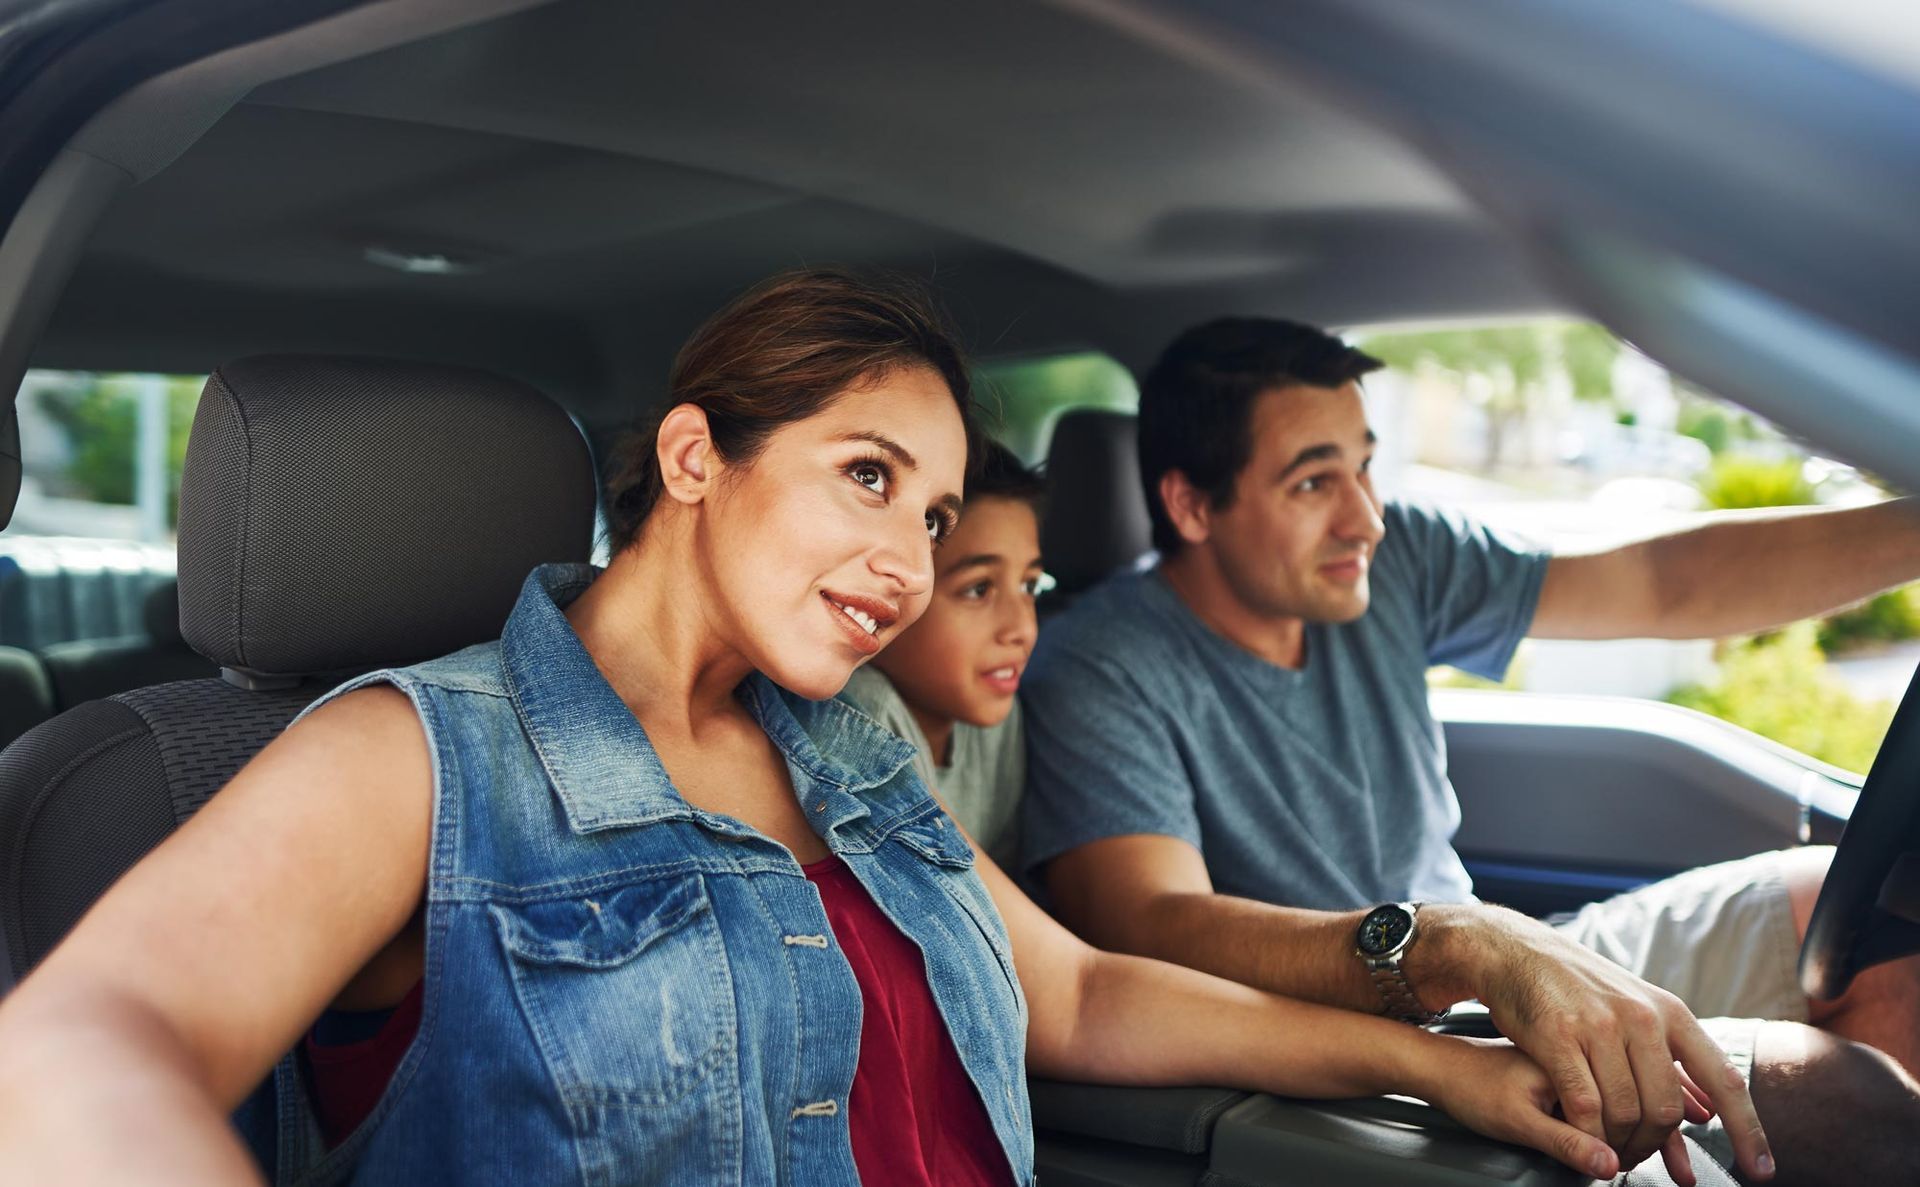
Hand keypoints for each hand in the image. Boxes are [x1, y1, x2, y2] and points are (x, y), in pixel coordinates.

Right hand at [1425, 906, 1773, 1180]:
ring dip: (1619, 1145)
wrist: (1515, 951)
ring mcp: (1599, 1025)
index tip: (1761, 1169)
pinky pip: (1583, 1105)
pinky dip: (1588, 1135)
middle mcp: (1641, 1016)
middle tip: (1638, 1159)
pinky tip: (1584, 1140)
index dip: (1748, 1129)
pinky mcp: (1557, 1036)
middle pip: (1666, 1107)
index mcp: (1669, 1012)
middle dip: (1654, 1145)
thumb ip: (1670, 1064)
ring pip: (1626, 1112)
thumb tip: (1705, 1115)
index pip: (1724, 1078)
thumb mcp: (1635, 1013)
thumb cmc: (1578, 988)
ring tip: (1609, 1151)